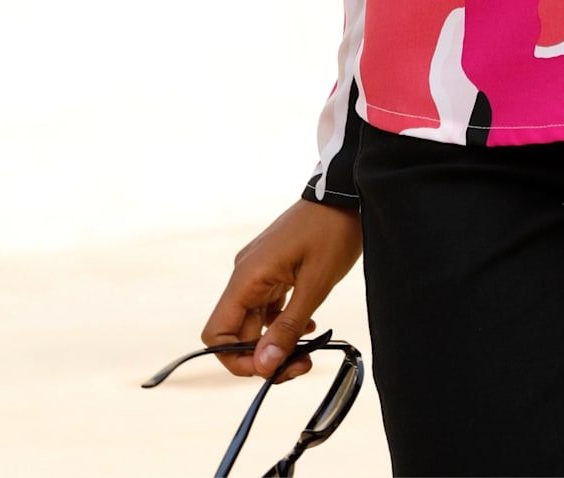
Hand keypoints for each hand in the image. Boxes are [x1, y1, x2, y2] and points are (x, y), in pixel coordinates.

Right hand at [202, 199, 362, 382]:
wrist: (346, 193)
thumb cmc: (332, 232)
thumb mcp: (315, 284)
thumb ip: (288, 327)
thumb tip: (263, 367)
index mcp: (247, 277)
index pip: (217, 332)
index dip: (236, 359)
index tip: (269, 369)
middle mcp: (246, 275)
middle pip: (238, 333)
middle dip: (266, 356)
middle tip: (301, 365)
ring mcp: (259, 272)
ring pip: (255, 323)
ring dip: (277, 343)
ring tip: (308, 352)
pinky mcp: (274, 270)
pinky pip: (269, 308)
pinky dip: (284, 323)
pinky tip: (308, 326)